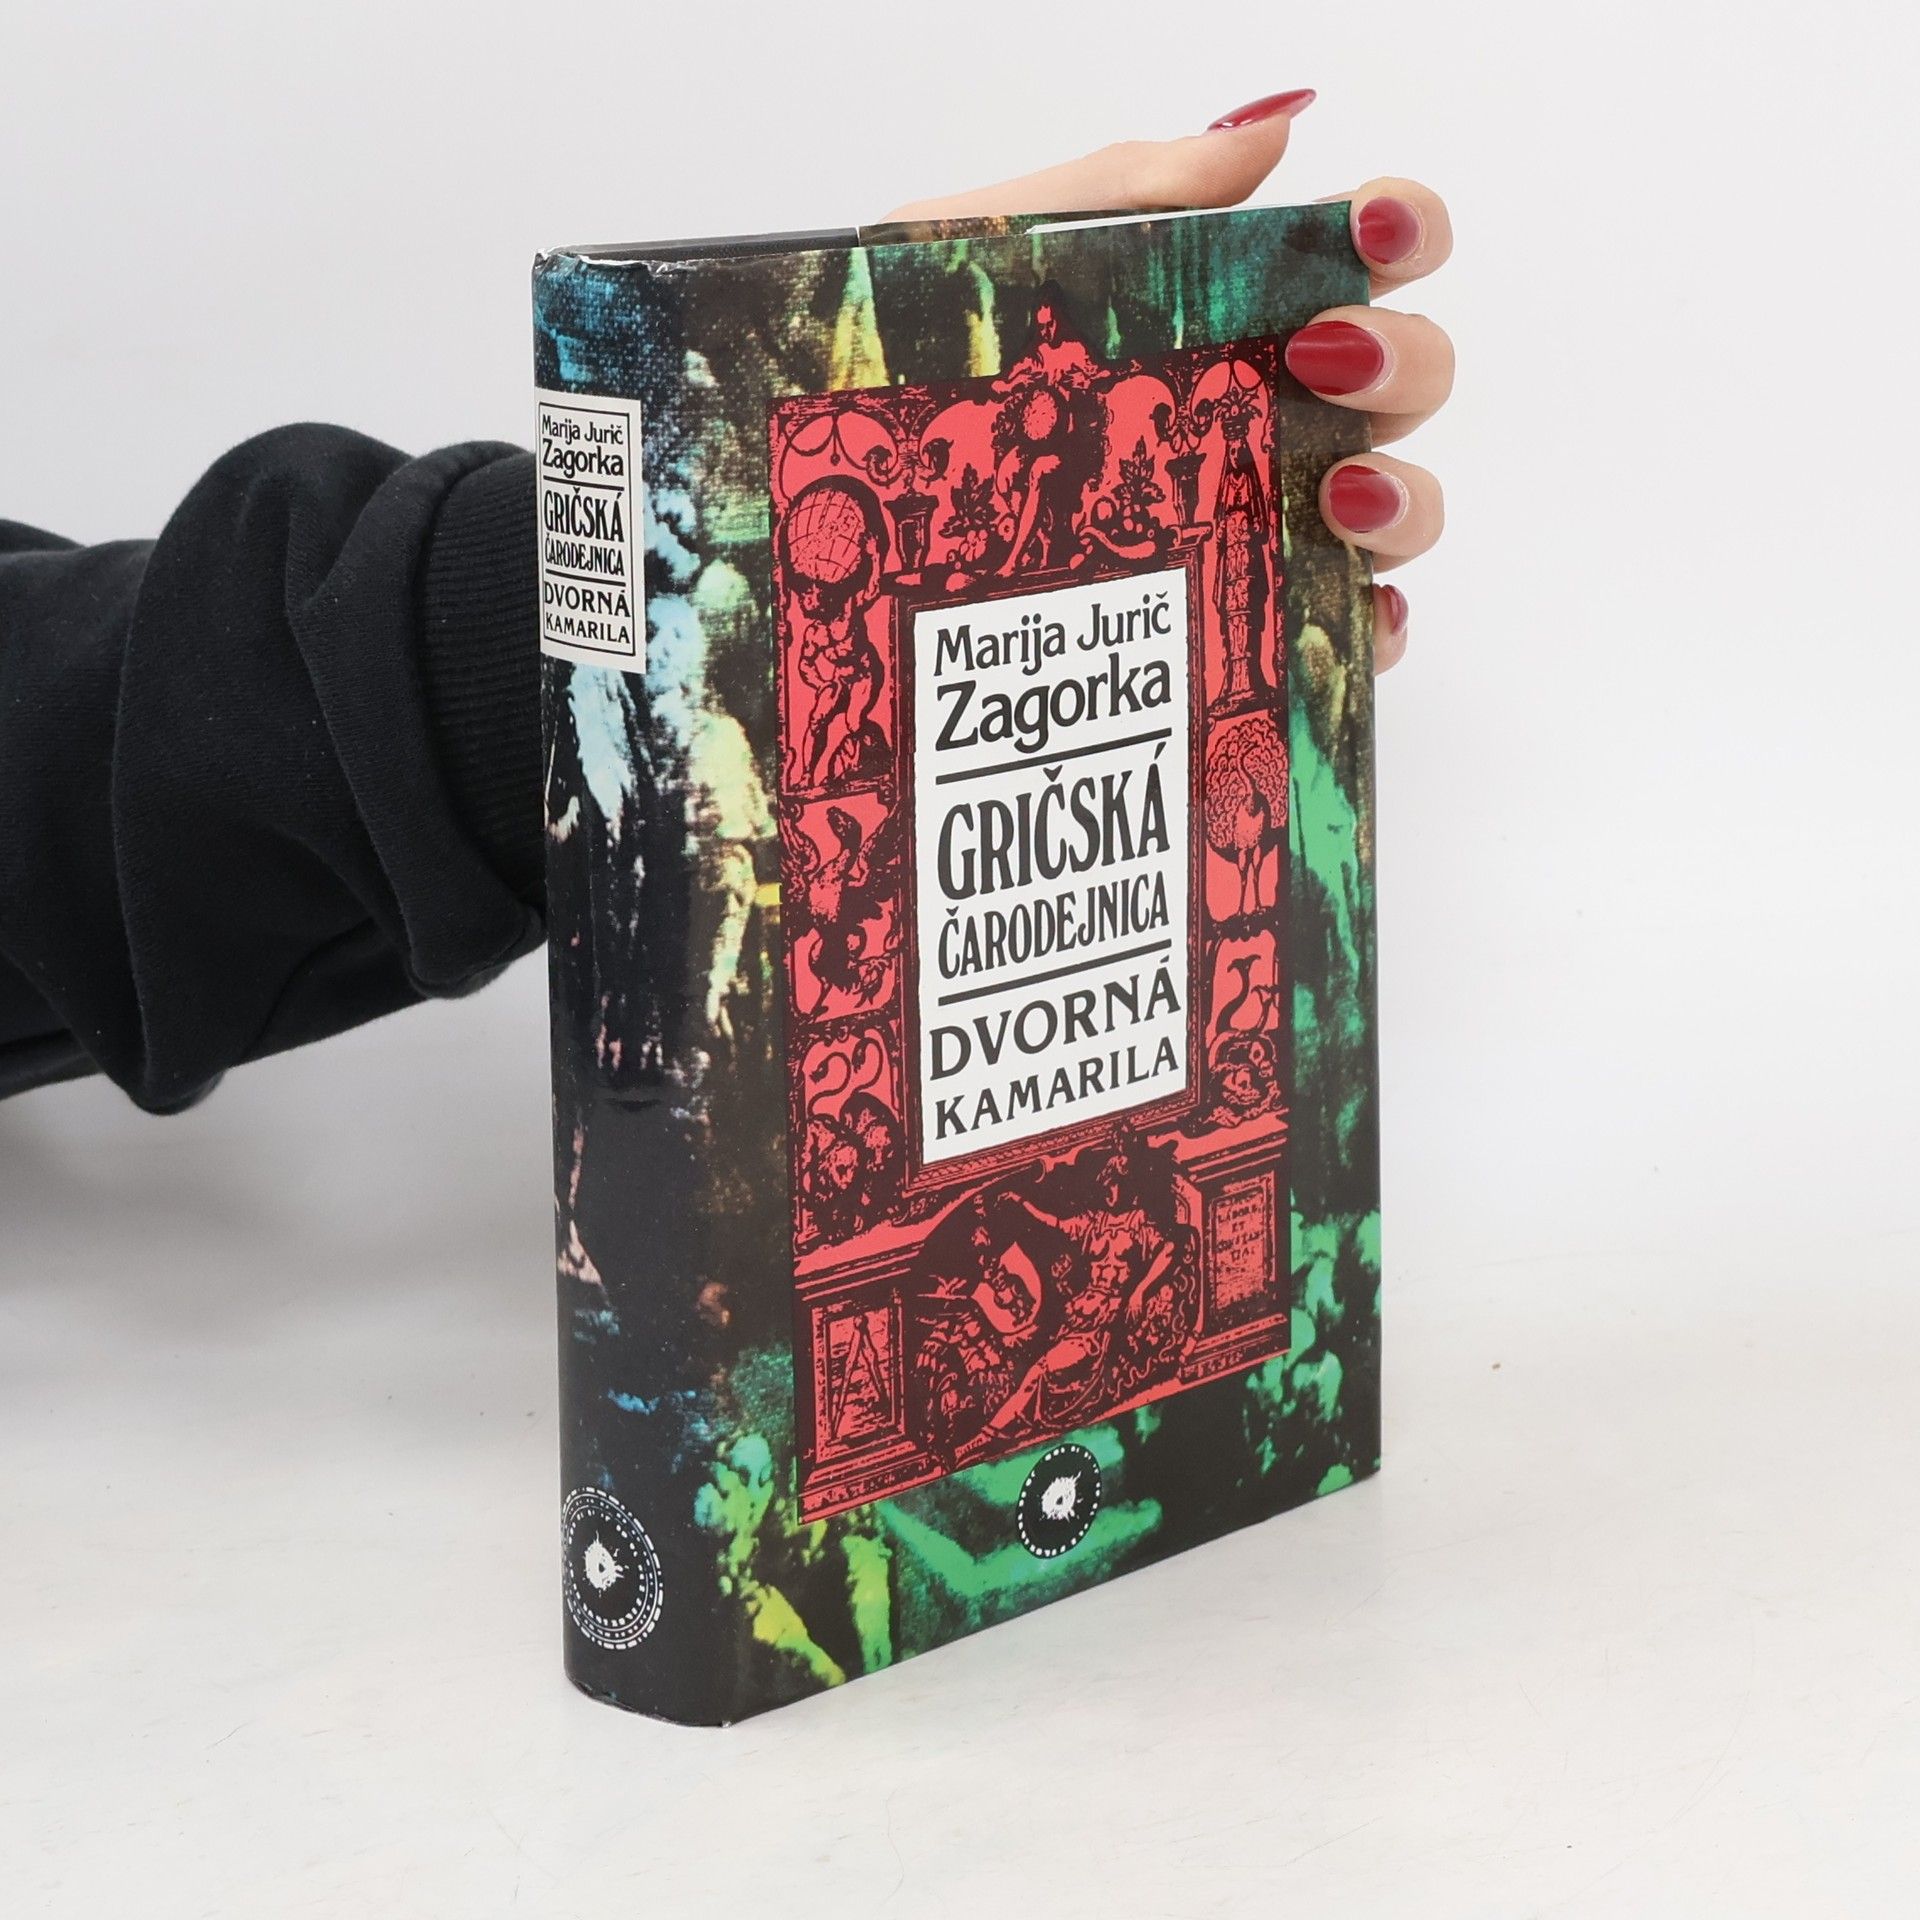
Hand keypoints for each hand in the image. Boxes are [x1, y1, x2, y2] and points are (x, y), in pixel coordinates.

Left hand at [885, 90, 1449, 673]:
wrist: (798, 498)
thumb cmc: (891, 372)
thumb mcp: (980, 253)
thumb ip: (1124, 188)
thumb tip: (1275, 131)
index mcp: (1211, 316)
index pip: (1354, 256)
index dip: (1399, 234)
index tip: (1370, 243)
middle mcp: (1248, 416)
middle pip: (1399, 380)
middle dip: (1401, 364)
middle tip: (1321, 367)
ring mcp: (1244, 527)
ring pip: (1391, 508)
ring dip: (1400, 496)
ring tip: (1328, 495)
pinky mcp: (1222, 635)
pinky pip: (1335, 635)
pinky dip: (1368, 626)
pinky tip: (1344, 612)